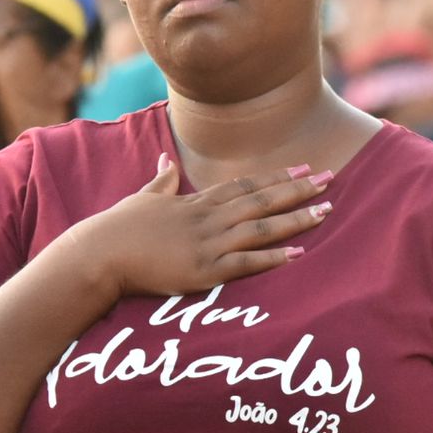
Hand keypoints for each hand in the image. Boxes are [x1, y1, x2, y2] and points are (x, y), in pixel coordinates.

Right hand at [70, 155, 332, 298]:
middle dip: (298, 190)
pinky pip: (245, 263)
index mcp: (196, 202)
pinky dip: (272, 258)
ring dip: (295, 220)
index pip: (245, 185)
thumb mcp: (142, 197)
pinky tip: (298, 254)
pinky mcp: (204, 271)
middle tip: (332, 180)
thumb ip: (161, 181)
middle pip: (262, 200)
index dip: (277, 177)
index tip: (305, 167)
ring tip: (326, 212)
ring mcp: (207, 244)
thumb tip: (166, 161)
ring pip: (261, 228)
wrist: (101, 254)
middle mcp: (207, 219)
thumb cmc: (117, 228)